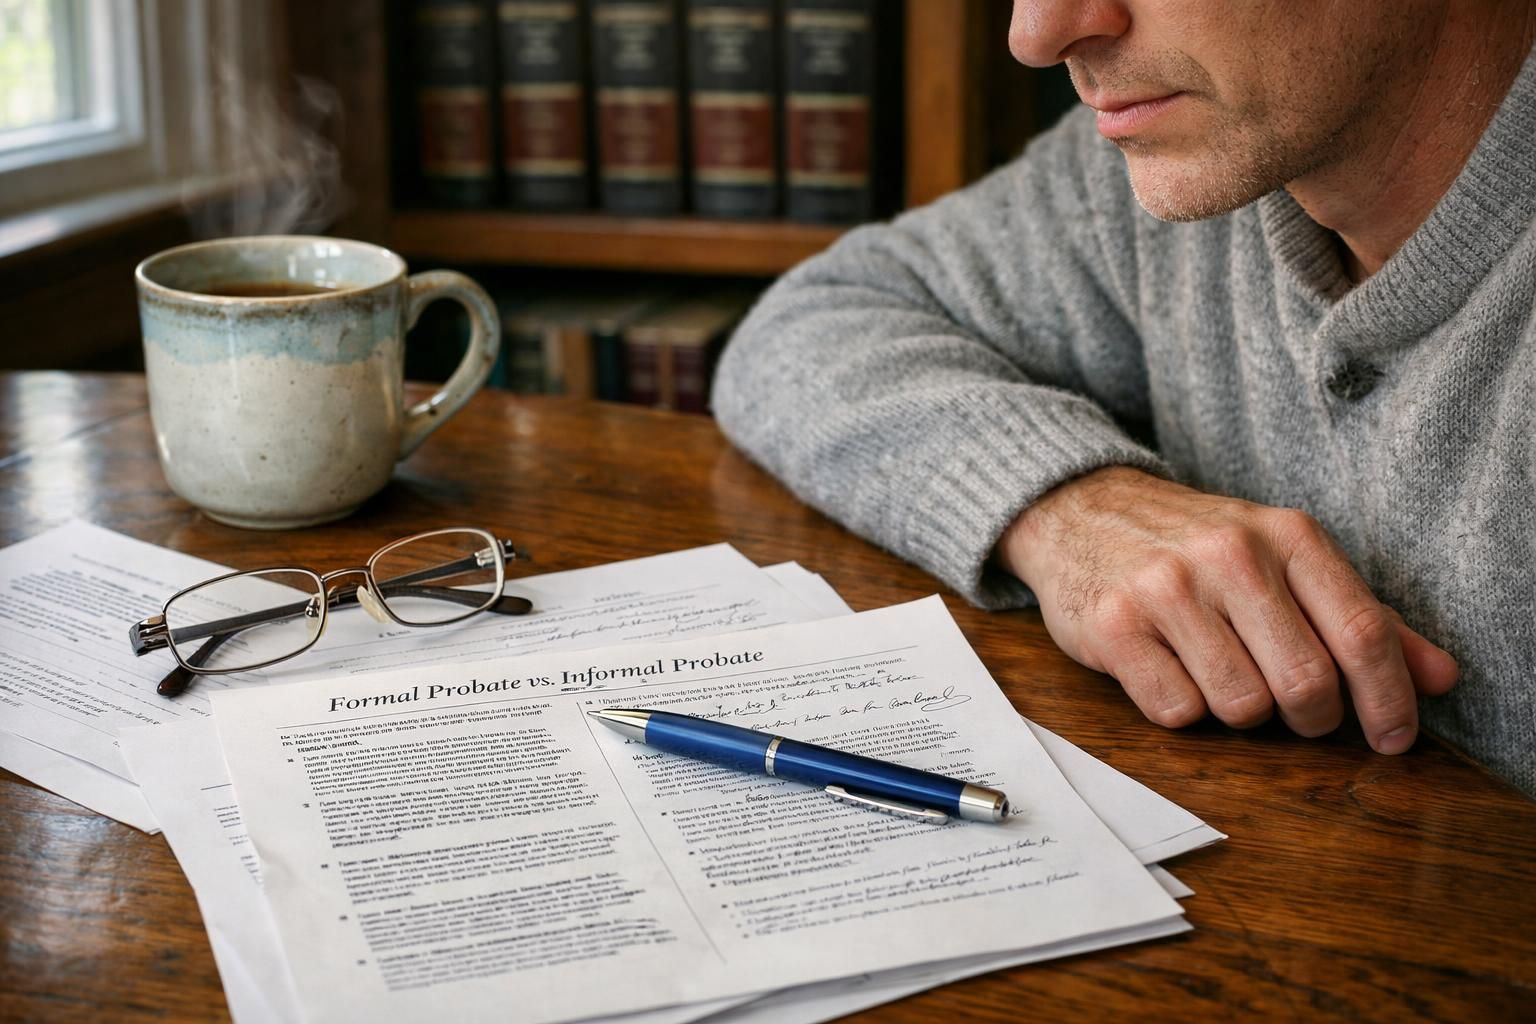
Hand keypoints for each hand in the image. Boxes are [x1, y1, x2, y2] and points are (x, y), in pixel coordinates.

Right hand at [996, 467, 1458, 752]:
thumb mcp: (1283, 560)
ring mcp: (1167, 589)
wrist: (1083, 512)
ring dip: (1238, 712)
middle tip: (1295, 712)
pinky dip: (1182, 708)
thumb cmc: (1195, 546)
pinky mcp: (1115, 626)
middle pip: (1306, 684)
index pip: (1362, 633)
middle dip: (1310, 718)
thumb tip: (1439, 679)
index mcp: (1287, 535)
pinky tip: (1170, 671)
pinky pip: (1177, 711)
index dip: (1389, 700)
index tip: (1393, 739)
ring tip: (1219, 675)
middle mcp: (1230, 555)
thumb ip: (1359, 616)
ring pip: (1241, 706)